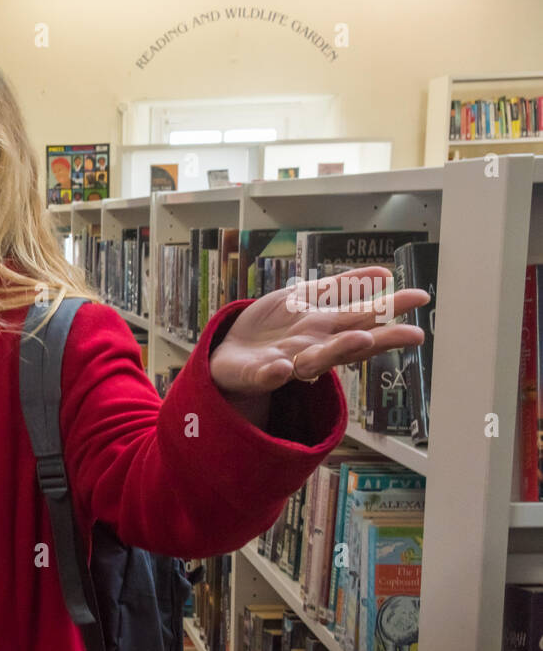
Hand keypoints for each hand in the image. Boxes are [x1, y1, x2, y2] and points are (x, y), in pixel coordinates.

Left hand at [209, 266, 427, 398]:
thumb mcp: (307, 298)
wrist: (229, 349)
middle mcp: (314, 348)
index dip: (392, 309)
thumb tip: (384, 273)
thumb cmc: (273, 327)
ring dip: (339, 351)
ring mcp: (287, 363)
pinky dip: (275, 374)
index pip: (364, 318)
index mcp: (327, 329)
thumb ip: (341, 288)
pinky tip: (283, 367)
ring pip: (316, 361)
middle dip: (380, 338)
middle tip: (414, 334)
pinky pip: (267, 376)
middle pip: (350, 343)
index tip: (422, 298)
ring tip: (362, 338)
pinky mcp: (257, 375)